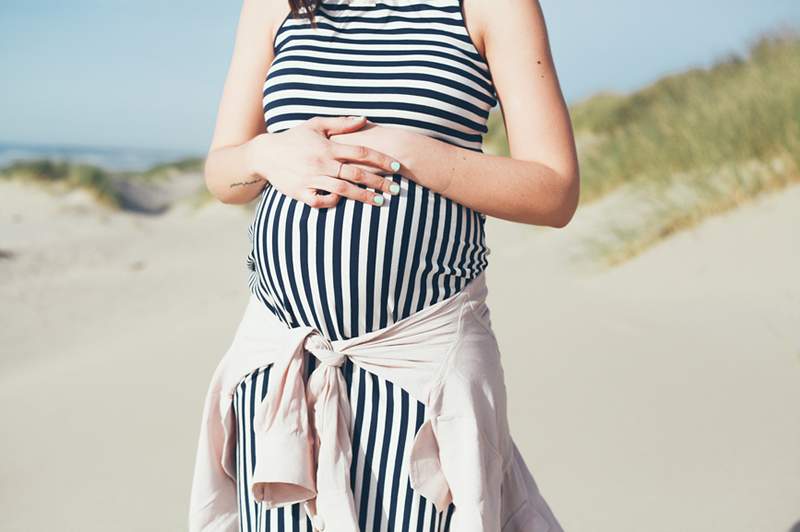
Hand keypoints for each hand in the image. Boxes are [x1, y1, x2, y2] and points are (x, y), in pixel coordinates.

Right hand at [247, 116, 401, 207]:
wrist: (266, 154)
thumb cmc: (294, 138)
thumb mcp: (316, 125)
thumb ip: (342, 123)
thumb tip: (365, 119)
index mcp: (328, 146)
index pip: (361, 152)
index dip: (381, 159)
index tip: (397, 167)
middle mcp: (322, 163)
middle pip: (356, 173)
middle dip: (379, 182)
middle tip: (396, 190)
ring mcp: (311, 179)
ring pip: (343, 189)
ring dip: (363, 196)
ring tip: (380, 202)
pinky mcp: (301, 192)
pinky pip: (321, 201)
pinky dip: (332, 202)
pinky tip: (343, 202)